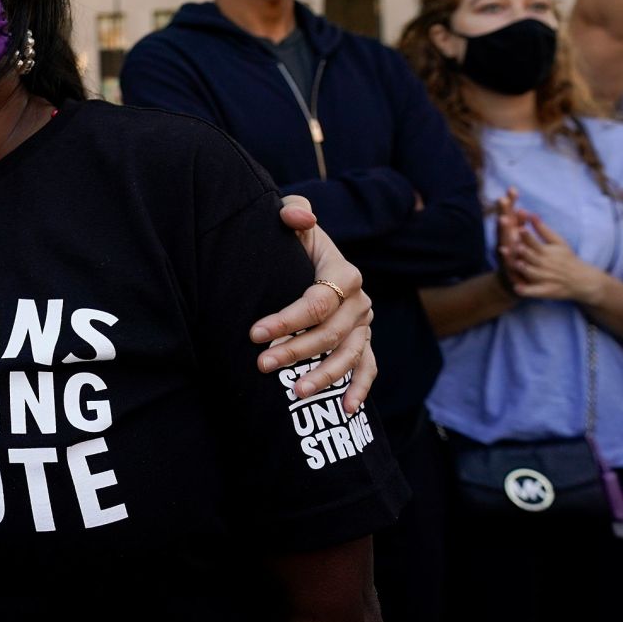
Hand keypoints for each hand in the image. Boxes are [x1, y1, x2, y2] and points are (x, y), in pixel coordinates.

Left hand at [251, 195, 376, 414]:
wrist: (309, 257)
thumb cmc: (294, 240)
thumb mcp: (291, 219)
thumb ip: (292, 212)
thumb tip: (297, 218)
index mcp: (344, 273)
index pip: (316, 302)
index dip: (287, 320)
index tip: (254, 334)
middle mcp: (359, 302)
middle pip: (329, 333)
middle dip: (295, 351)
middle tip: (262, 365)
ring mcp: (364, 325)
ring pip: (348, 356)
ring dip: (324, 376)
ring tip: (295, 392)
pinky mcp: (364, 342)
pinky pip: (368, 368)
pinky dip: (360, 389)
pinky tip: (347, 409)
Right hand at [491, 187, 521, 291]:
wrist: (512, 284)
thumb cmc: (518, 259)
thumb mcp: (520, 240)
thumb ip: (522, 225)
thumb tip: (523, 209)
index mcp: (511, 233)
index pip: (510, 214)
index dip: (511, 203)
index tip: (513, 189)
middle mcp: (504, 240)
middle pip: (504, 223)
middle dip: (503, 211)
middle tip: (502, 198)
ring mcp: (503, 252)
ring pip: (502, 239)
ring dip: (502, 229)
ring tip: (503, 219)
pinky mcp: (505, 265)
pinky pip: (504, 258)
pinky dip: (503, 253)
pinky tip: (502, 248)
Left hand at [502, 212, 610, 304]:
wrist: (582, 281)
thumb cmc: (567, 258)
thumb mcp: (558, 242)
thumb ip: (543, 230)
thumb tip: (531, 213)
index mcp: (547, 252)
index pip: (535, 242)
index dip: (527, 236)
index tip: (520, 229)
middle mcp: (545, 265)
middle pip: (533, 257)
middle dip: (524, 252)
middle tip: (515, 245)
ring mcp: (545, 278)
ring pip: (532, 274)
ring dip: (525, 269)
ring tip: (516, 263)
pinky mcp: (545, 291)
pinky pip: (534, 292)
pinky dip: (526, 290)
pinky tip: (517, 288)